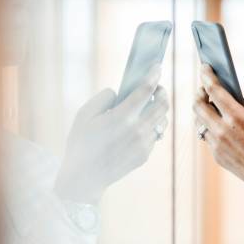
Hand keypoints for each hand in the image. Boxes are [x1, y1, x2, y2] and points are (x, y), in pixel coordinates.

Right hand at [54, 64, 168, 203]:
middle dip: (162, 91)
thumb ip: (104, 98)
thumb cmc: (81, 143)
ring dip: (160, 109)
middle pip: (162, 105)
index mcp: (122, 118)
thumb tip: (119, 93)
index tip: (157, 66)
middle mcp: (137, 131)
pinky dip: (152, 125)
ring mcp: (143, 145)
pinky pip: (155, 134)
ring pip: (162, 120)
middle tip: (157, 86)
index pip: (146, 90)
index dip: (153, 75)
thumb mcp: (84, 115)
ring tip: (151, 104)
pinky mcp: (145, 155)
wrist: (84, 177)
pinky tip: (141, 123)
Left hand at [192, 64, 243, 205]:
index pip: (214, 91)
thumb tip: (241, 94)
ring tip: (210, 102)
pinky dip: (209, 124)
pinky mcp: (217, 155)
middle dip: (199, 91)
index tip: (204, 66)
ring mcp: (217, 145)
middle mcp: (222, 131)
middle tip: (205, 86)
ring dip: (202, 109)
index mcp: (237, 118)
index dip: (207, 76)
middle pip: (198, 105)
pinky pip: (207, 135)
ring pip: (199, 121)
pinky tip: (218, 121)